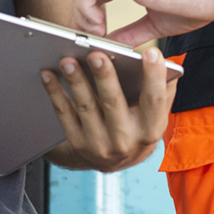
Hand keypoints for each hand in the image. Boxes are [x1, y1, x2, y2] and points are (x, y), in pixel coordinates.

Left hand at [40, 47, 176, 171]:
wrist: (119, 161)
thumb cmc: (139, 127)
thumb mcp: (157, 112)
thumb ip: (164, 88)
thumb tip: (165, 61)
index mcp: (151, 129)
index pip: (155, 100)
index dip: (154, 76)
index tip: (151, 52)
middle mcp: (126, 140)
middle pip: (114, 103)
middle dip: (104, 77)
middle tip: (96, 55)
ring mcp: (100, 144)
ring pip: (86, 108)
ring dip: (75, 82)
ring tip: (68, 61)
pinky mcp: (78, 143)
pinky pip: (64, 115)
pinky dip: (55, 93)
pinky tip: (49, 75)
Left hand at [75, 0, 213, 44]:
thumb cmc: (197, 3)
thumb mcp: (156, 24)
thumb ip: (132, 33)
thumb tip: (111, 44)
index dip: (89, 15)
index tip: (94, 37)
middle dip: (81, 15)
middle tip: (90, 38)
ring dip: (84, 11)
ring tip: (95, 32)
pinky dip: (89, 0)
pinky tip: (93, 20)